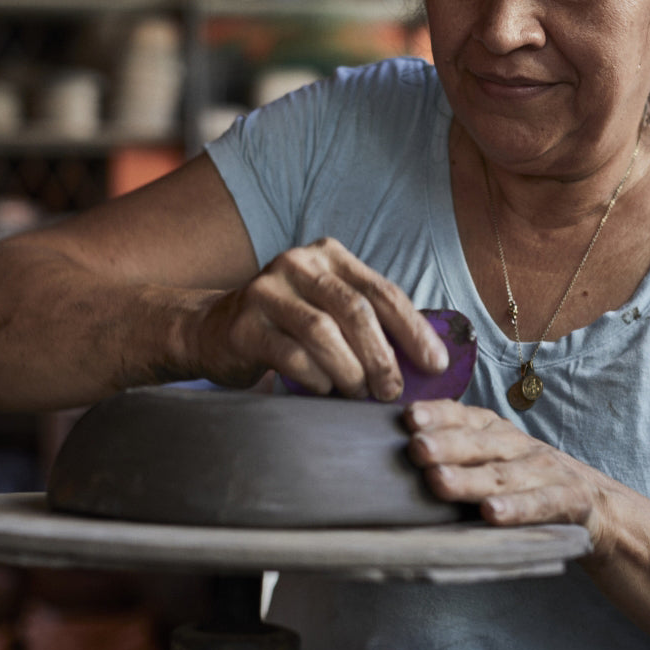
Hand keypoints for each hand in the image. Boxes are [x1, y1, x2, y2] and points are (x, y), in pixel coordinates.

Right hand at [195, 237, 447, 399]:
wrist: (214, 330)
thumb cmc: (289, 326)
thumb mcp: (329, 308)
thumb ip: (370, 322)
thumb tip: (427, 361)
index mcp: (329, 254)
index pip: (382, 291)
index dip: (414, 330)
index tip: (436, 365)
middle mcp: (298, 263)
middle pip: (355, 310)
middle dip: (382, 356)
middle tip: (393, 391)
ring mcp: (267, 291)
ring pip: (323, 332)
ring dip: (350, 371)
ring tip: (361, 395)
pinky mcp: (244, 324)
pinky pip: (291, 355)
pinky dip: (316, 379)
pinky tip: (325, 392)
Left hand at [405, 399, 610, 541]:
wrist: (590, 501)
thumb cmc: (519, 480)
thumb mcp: (489, 458)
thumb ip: (450, 455)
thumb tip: (387, 455)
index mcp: (492, 429)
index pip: (462, 415)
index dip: (437, 414)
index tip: (408, 417)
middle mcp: (515, 444)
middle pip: (477, 444)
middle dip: (445, 445)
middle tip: (416, 449)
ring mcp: (543, 469)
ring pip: (501, 475)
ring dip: (469, 480)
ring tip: (440, 483)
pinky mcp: (568, 498)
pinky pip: (539, 504)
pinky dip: (515, 510)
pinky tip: (492, 515)